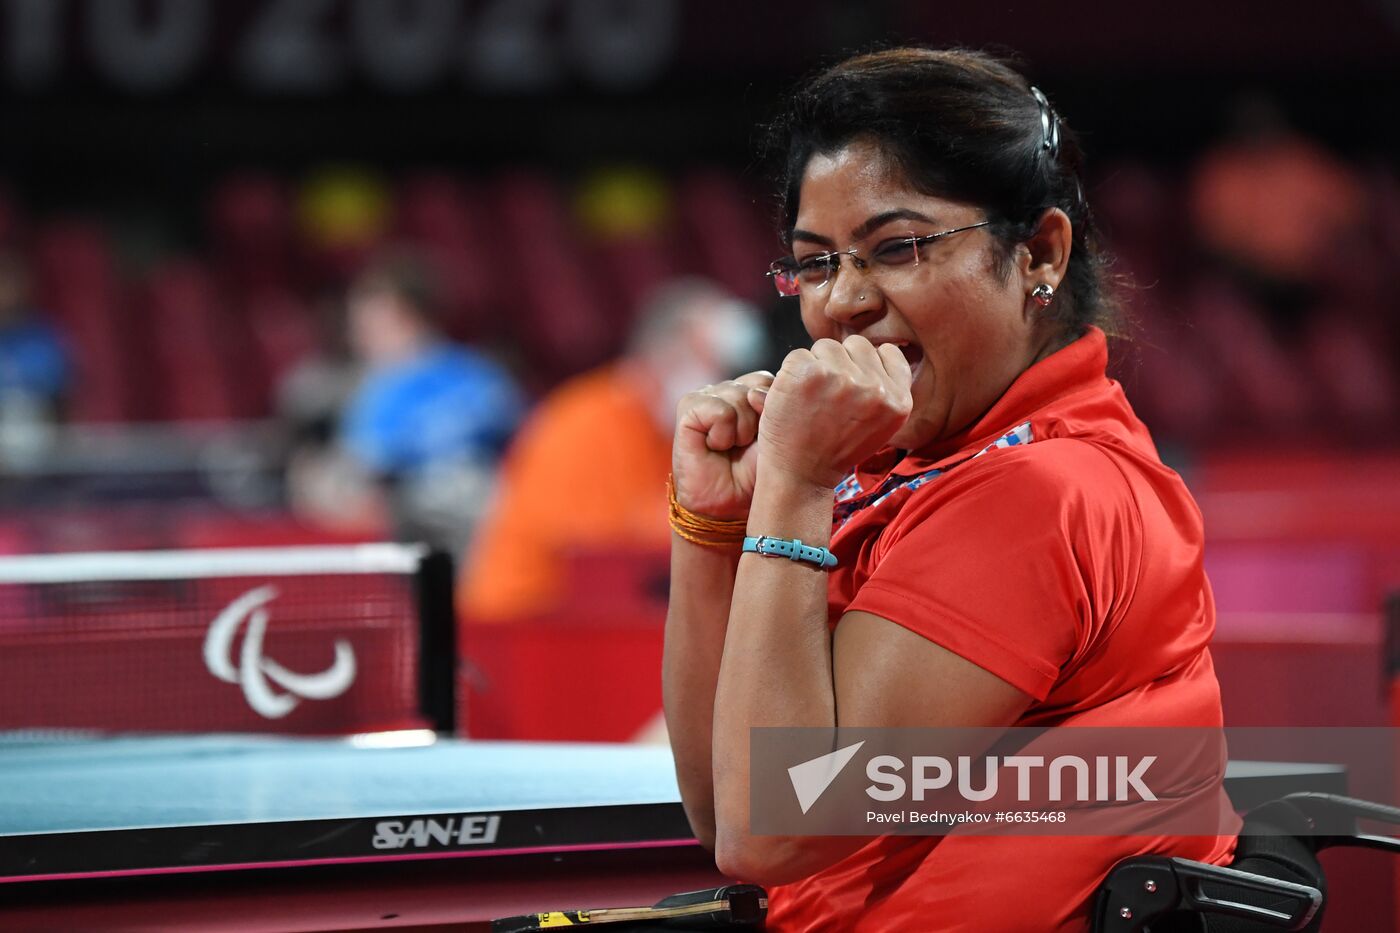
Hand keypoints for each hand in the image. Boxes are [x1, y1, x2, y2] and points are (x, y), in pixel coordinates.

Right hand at [672, 371, 775, 519]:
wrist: (728, 503)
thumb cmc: (754, 471)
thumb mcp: (776, 435)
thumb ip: (771, 405)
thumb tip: (754, 393)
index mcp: (748, 390)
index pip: (767, 380)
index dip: (772, 408)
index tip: (764, 436)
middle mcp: (726, 389)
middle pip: (755, 385)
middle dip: (758, 421)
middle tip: (745, 445)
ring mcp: (705, 396)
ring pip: (738, 396)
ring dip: (741, 431)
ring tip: (731, 447)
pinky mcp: (688, 409)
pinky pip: (720, 412)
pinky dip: (723, 435)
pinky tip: (715, 446)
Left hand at [757, 336, 911, 487]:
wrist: (801, 477)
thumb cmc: (835, 450)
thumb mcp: (879, 424)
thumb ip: (886, 389)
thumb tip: (883, 350)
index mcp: (898, 400)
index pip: (888, 352)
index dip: (867, 367)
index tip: (852, 390)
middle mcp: (874, 387)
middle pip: (856, 345)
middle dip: (841, 363)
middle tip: (828, 398)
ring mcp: (841, 378)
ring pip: (827, 346)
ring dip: (815, 366)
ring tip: (812, 400)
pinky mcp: (807, 373)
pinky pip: (799, 354)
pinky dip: (791, 373)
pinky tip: (794, 398)